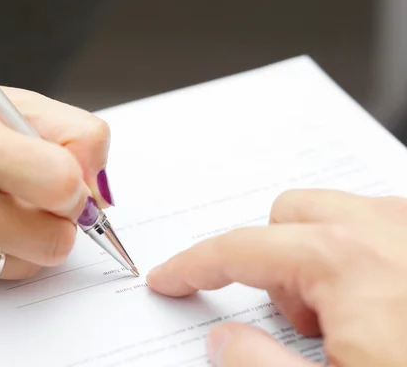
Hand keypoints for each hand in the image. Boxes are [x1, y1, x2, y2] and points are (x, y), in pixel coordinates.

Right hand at [0, 62, 113, 288]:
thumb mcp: (12, 101)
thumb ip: (75, 134)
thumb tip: (100, 192)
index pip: (61, 186)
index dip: (73, 184)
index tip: (62, 178)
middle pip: (52, 243)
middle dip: (58, 221)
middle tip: (37, 196)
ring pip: (25, 267)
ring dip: (25, 238)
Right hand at [146, 189, 406, 366]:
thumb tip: (221, 339)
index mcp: (345, 262)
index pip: (239, 249)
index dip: (193, 266)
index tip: (170, 278)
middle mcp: (385, 228)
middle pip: (287, 217)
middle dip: (273, 263)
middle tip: (300, 323)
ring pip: (334, 216)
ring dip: (319, 259)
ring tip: (352, 322)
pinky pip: (378, 225)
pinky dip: (361, 256)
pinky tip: (389, 308)